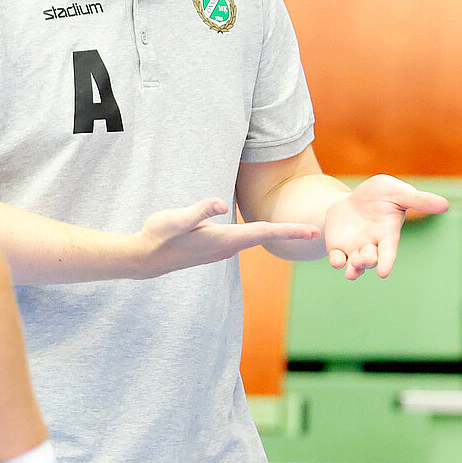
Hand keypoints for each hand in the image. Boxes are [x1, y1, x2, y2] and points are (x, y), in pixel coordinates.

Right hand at [135, 197, 319, 277]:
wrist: (145, 257)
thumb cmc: (159, 235)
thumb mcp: (176, 218)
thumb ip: (199, 211)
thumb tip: (223, 204)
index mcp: (225, 239)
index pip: (264, 232)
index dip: (289, 230)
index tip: (311, 232)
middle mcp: (228, 247)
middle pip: (266, 236)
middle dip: (291, 233)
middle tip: (316, 232)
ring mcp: (223, 249)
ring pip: (257, 239)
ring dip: (278, 235)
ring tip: (300, 231)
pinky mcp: (216, 247)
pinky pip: (246, 240)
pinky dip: (263, 235)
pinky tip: (270, 232)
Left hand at [320, 174, 449, 279]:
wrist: (355, 197)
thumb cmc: (382, 195)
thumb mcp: (399, 192)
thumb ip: (419, 200)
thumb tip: (446, 204)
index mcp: (388, 235)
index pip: (389, 252)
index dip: (386, 262)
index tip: (383, 273)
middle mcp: (372, 246)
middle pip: (370, 261)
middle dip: (367, 261)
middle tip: (362, 257)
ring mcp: (354, 248)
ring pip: (355, 266)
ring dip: (354, 269)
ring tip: (351, 267)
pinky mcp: (338, 247)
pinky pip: (337, 260)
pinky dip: (337, 262)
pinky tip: (337, 261)